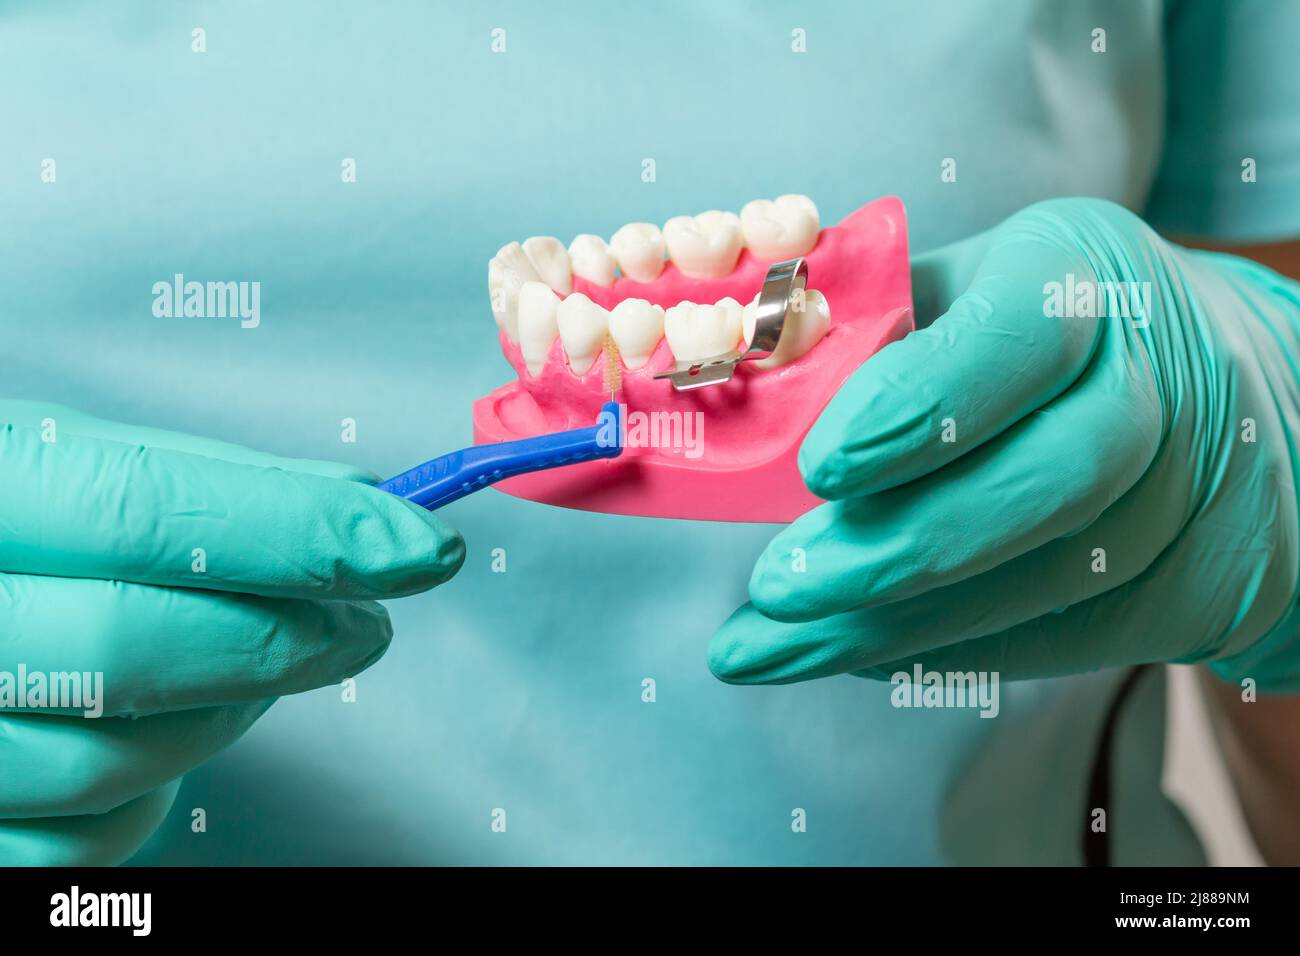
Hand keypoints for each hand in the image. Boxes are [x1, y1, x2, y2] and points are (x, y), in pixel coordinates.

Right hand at [0, 403, 463, 863]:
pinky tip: (162, 734)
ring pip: (112, 759)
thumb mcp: (52, 466)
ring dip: (228, 715)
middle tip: (371, 618)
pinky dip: (153, 795)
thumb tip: (362, 500)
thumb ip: (201, 486)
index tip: (421, 543)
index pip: (140, 507)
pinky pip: (79, 848)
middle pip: (128, 646)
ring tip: (261, 664)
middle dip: (284, 637)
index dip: (297, 530)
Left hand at [710, 198, 1299, 691]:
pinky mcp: (1198, 579)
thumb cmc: (1025, 332)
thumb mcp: (950, 290)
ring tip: (772, 647)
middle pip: (1057, 473)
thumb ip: (864, 333)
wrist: (1199, 389)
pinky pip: (1069, 634)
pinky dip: (948, 651)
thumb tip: (742, 391)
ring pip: (1055, 575)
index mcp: (1077, 273)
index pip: (1022, 336)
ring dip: (900, 625)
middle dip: (903, 544)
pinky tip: (853, 655)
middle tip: (775, 588)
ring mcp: (1193, 485)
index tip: (818, 468)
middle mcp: (1159, 375)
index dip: (922, 407)